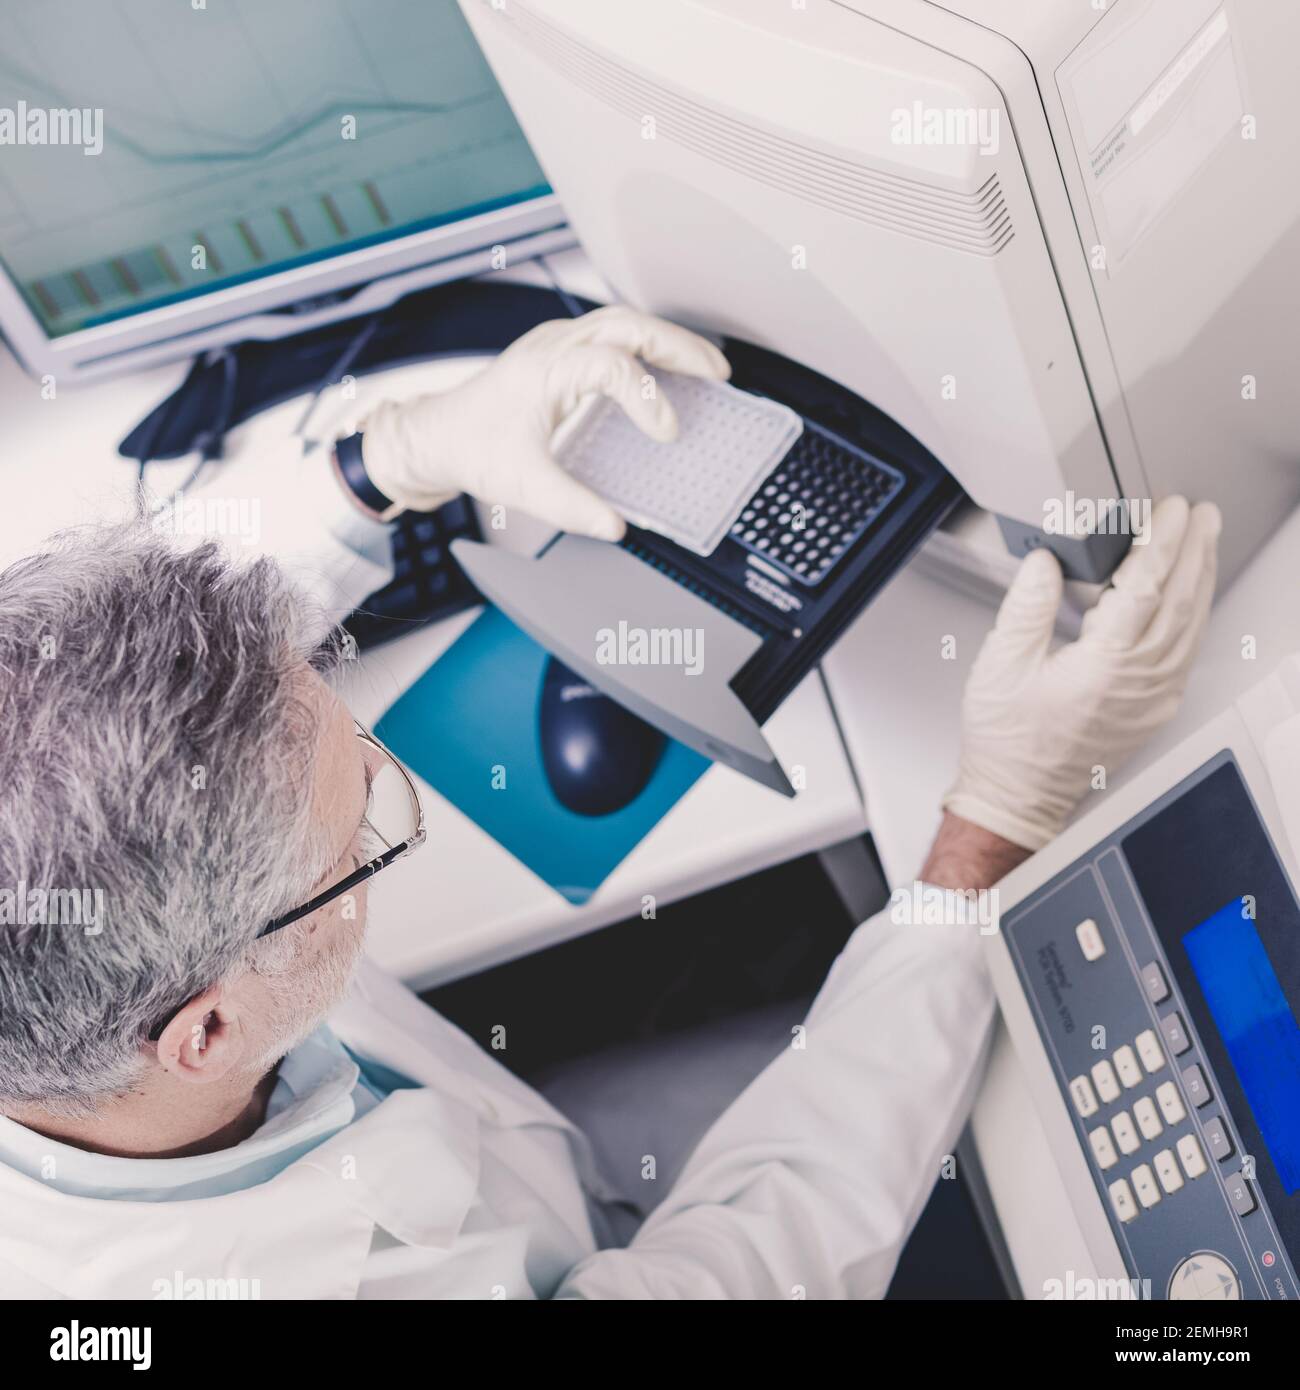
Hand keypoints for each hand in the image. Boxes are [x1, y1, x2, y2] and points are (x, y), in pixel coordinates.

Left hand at [358, 305, 730, 537]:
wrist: (436, 436)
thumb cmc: (471, 450)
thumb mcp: (522, 486)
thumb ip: (571, 507)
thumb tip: (614, 525)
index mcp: (545, 369)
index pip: (613, 365)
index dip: (647, 397)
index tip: (667, 434)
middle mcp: (552, 346)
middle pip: (628, 324)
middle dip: (678, 347)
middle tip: (717, 375)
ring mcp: (555, 343)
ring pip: (622, 322)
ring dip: (666, 342)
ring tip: (706, 369)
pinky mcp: (559, 353)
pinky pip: (611, 336)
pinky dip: (646, 348)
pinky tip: (668, 372)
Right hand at [944, 496, 1220, 851]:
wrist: (1018, 794)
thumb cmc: (1007, 740)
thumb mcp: (1000, 664)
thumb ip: (1027, 606)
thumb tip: (1046, 561)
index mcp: (1102, 667)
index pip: (1145, 588)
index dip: (1160, 543)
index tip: (1168, 510)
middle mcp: (1138, 683)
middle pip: (1181, 602)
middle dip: (1194, 551)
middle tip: (1199, 514)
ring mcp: (1152, 698)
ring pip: (1190, 626)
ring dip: (1200, 579)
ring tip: (1202, 543)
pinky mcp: (1153, 708)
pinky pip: (1185, 651)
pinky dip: (1191, 614)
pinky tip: (1188, 597)